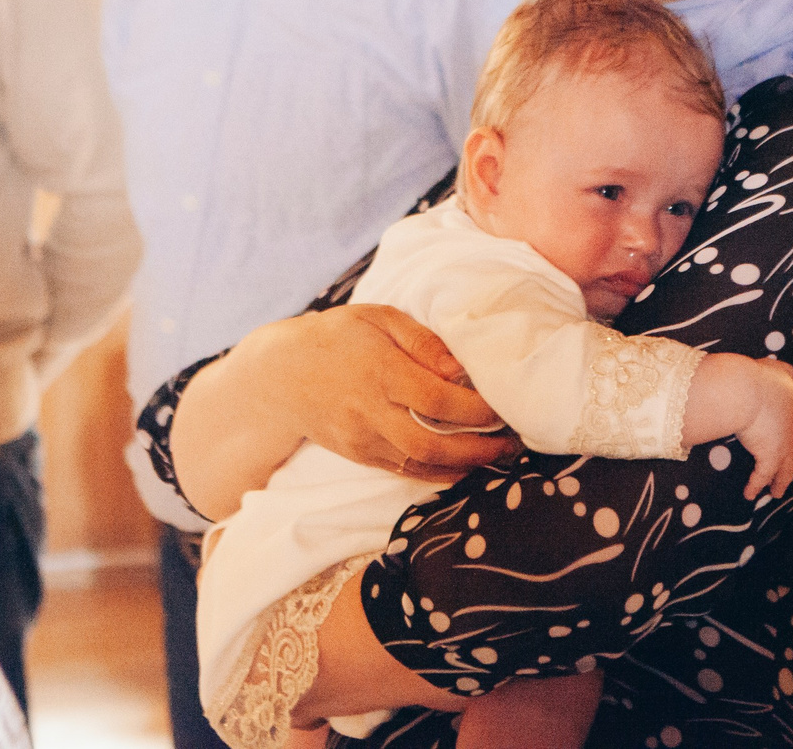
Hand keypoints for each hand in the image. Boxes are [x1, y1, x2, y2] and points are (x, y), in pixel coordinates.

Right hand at [269, 305, 515, 480]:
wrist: (281, 377)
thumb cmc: (337, 337)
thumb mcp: (378, 318)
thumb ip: (422, 340)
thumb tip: (461, 368)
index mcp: (380, 372)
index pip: (438, 399)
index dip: (477, 409)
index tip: (504, 405)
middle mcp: (371, 412)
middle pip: (433, 445)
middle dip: (479, 450)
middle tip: (512, 443)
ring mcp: (363, 440)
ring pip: (421, 466)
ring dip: (465, 466)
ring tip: (497, 456)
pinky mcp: (360, 457)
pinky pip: (406, 472)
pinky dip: (439, 473)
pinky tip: (464, 465)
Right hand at [735, 357, 792, 500]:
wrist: (748, 391)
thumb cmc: (758, 378)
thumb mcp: (776, 369)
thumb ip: (786, 372)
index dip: (791, 438)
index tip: (785, 446)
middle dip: (789, 463)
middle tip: (785, 474)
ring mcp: (785, 446)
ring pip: (786, 469)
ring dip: (780, 482)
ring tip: (775, 492)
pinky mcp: (770, 458)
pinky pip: (762, 476)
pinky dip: (755, 485)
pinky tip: (749, 494)